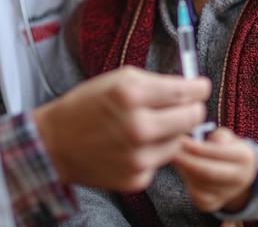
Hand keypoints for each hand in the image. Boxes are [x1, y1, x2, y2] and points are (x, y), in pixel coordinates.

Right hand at [33, 65, 210, 190]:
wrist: (56, 143)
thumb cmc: (87, 105)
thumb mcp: (118, 79)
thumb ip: (156, 82)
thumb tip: (192, 88)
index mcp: (131, 95)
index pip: (185, 92)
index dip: (198, 88)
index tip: (201, 86)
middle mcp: (138, 127)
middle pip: (192, 118)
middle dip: (190, 109)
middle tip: (182, 105)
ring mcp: (138, 157)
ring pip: (179, 141)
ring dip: (170, 132)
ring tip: (146, 125)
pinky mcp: (136, 179)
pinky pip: (161, 160)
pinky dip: (153, 151)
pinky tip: (132, 144)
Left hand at [173, 126, 256, 212]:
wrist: (234, 172)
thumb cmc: (225, 147)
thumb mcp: (225, 136)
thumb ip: (219, 135)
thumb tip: (212, 140)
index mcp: (245, 157)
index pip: (219, 152)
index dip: (198, 147)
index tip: (180, 139)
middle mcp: (240, 178)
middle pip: (210, 172)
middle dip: (188, 161)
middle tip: (172, 151)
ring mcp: (227, 194)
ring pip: (200, 184)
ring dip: (184, 170)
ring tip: (174, 156)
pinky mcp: (213, 204)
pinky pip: (195, 193)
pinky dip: (185, 179)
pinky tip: (181, 168)